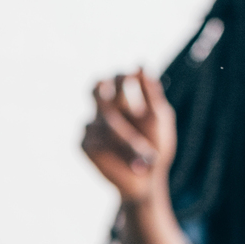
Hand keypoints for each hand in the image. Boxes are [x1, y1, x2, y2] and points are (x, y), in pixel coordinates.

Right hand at [81, 68, 175, 205]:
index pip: (117, 79)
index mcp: (122, 100)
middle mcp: (104, 110)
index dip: (122, 77)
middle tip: (110, 93)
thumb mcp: (159, 117)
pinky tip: (133, 165)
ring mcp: (93, 127)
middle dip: (102, 88)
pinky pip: (98, 141)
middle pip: (95, 88)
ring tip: (148, 158)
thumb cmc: (156, 146)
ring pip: (104, 121)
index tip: (132, 79)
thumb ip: (150, 91)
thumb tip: (140, 63)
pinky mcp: (85, 144)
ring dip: (128, 140)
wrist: (148, 180)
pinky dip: (118, 152)